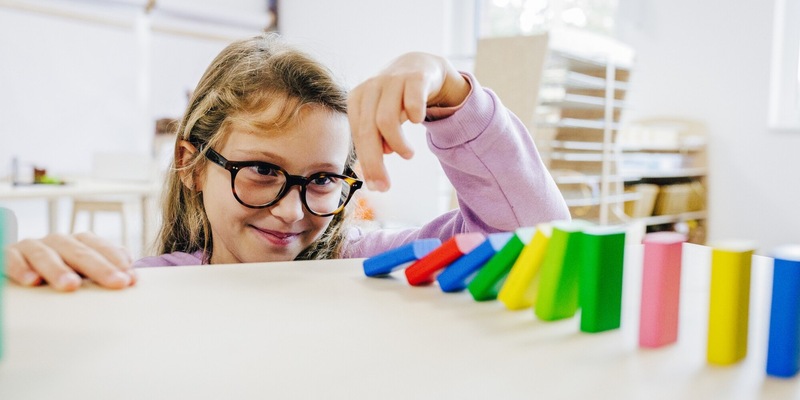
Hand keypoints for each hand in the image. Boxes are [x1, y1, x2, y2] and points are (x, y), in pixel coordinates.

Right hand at [5, 232, 135, 290]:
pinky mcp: (8, 255)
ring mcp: (32, 247)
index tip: (131, 279)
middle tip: (116, 282)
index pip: (100, 248)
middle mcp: (57, 241)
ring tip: (71, 285)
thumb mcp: (81, 270)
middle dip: (99, 267)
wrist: (18, 267)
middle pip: (79, 251)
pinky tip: (31, 282)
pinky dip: (21, 268)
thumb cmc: (56, 271)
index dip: (116, 261)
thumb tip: (132, 274)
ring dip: (59, 270)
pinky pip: (12, 259)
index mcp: (77, 243)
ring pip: (46, 254)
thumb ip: (104, 268)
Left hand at [348, 52, 469, 191]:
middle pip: (368, 131)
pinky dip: (415, 114)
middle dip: (375, 162)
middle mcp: (371, 88)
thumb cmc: (397, 99)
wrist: (420, 66)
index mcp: (357, 99)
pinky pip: (413, 98)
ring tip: (407, 155)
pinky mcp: (415, 77)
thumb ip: (376, 140)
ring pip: (386, 119)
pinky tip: (418, 122)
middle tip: (385, 185)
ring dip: (397, 144)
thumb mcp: (381, 118)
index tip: (376, 186)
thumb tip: (377, 168)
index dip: (366, 163)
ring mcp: (392, 80)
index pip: (358, 136)